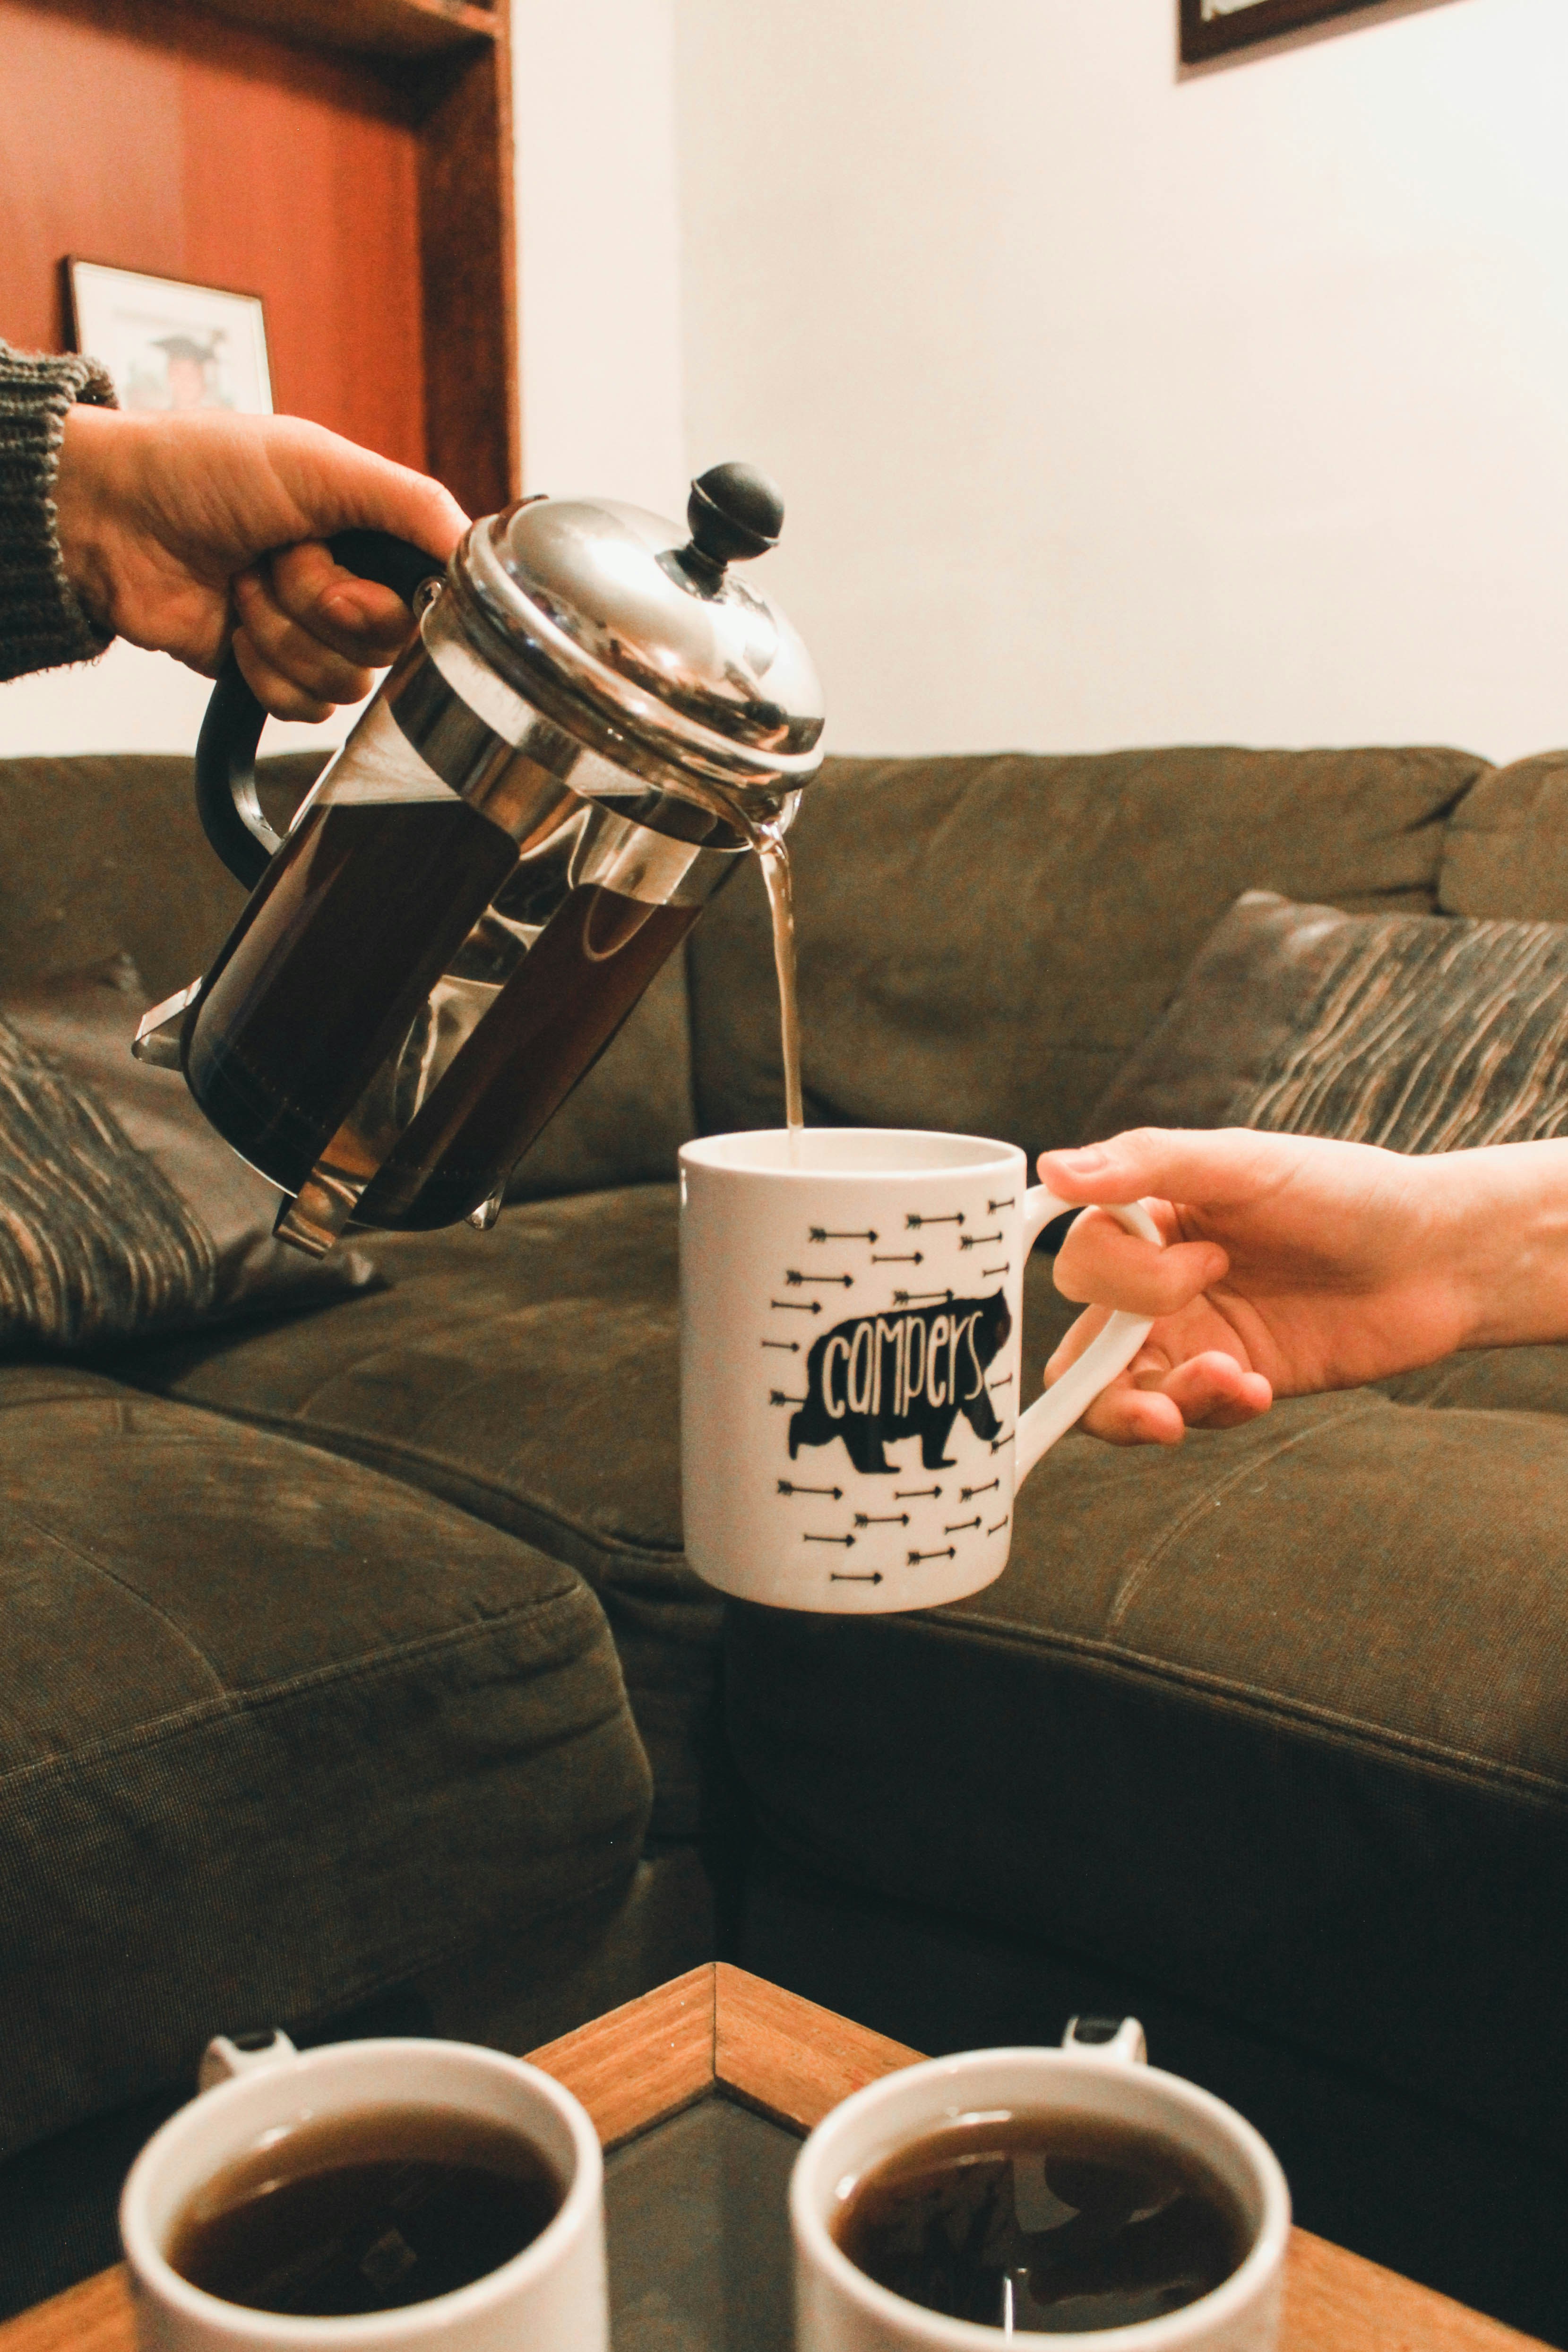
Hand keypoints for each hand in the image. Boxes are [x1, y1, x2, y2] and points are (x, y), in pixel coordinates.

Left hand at [53, 406, 467, 718]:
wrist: (113, 519)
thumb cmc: (202, 471)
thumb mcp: (323, 463)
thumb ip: (416, 504)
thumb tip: (478, 552)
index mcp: (373, 534)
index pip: (431, 600)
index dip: (388, 600)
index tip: (346, 571)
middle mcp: (351, 587)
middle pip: (387, 648)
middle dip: (322, 604)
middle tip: (278, 558)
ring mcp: (310, 635)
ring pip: (344, 683)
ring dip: (282, 632)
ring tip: (243, 582)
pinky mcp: (270, 675)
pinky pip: (303, 708)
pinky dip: (262, 670)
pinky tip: (232, 626)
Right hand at [1035, 1126, 1486, 1446]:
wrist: (1437, 1259)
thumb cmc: (1343, 1192)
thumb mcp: (1241, 1162)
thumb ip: (1146, 1163)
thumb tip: (1050, 1168)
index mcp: (1147, 1221)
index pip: (1080, 1264)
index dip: (1122, 1278)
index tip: (1207, 1261)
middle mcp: (1156, 1283)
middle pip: (1079, 1350)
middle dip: (1115, 1369)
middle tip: (1201, 1336)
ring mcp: (1192, 1339)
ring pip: (1116, 1399)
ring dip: (1157, 1406)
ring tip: (1231, 1384)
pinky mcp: (1231, 1382)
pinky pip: (1183, 1415)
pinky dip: (1213, 1409)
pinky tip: (1262, 1389)